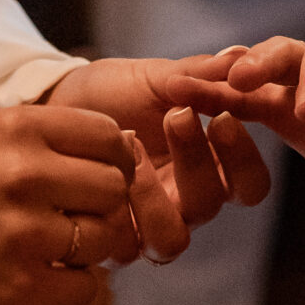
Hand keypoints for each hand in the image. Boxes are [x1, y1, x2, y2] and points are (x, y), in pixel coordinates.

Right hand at [0, 101, 142, 304]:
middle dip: (103, 206)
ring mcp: (24, 233)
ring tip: (54, 249)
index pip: (109, 136)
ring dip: (91, 249)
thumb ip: (51, 141)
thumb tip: (127, 146)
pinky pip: (87, 288)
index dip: (113, 160)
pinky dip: (72, 288)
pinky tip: (40, 277)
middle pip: (116, 187)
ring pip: (108, 239)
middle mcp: (24, 174)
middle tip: (74, 218)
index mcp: (18, 129)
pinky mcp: (21, 287)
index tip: (95, 176)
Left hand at [48, 55, 272, 259]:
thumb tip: (241, 57)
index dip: (244, 160)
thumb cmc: (111, 91)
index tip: (224, 116)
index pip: (249, 186)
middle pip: (211, 207)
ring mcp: (144, 225)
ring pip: (172, 240)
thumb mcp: (154, 77)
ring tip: (131, 145)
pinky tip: (100, 166)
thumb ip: (196, 75)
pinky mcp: (107, 240)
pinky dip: (115, 208)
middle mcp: (182, 203)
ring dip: (154, 194)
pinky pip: (122, 247)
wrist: (54, 101)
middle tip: (177, 116)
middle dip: (197, 160)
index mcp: (207, 166)